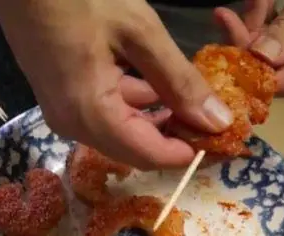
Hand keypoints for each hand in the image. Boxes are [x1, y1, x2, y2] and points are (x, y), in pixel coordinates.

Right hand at [0, 0, 233, 169]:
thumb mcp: (139, 31)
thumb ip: (179, 81)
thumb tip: (218, 122)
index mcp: (90, 114)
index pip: (149, 155)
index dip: (188, 153)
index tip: (222, 142)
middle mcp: (73, 126)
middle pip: (134, 150)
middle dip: (175, 138)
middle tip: (211, 118)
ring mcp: (63, 113)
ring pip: (121, 133)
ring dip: (157, 120)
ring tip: (191, 98)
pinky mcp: (61, 98)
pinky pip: (105, 115)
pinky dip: (134, 105)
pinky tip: (154, 84)